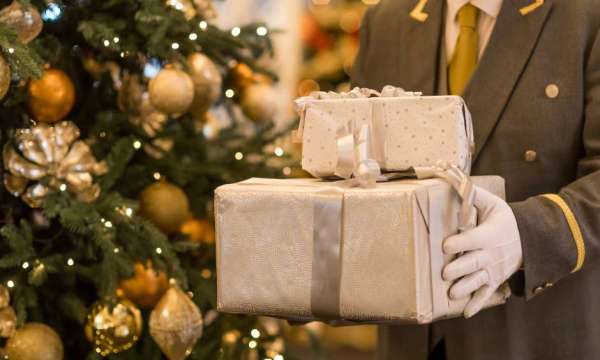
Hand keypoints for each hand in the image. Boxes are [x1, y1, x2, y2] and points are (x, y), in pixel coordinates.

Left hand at [442, 186, 522, 317]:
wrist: (528, 239)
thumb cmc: (505, 220)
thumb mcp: (493, 204)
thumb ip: (473, 194)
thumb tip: (452, 179)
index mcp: (489, 235)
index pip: (473, 239)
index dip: (460, 241)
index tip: (446, 244)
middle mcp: (491, 254)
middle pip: (474, 263)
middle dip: (460, 268)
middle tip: (445, 273)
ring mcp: (493, 270)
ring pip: (478, 281)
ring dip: (465, 288)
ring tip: (451, 294)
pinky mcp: (495, 280)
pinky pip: (487, 294)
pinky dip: (477, 303)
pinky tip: (465, 312)